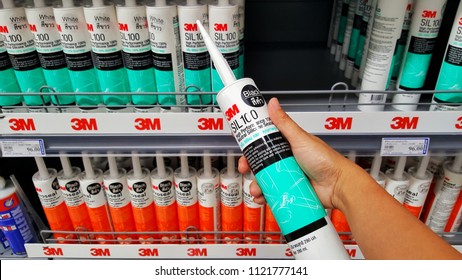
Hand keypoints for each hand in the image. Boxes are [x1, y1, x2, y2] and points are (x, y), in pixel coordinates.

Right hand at [238, 97, 371, 210]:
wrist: (338, 186)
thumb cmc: (324, 160)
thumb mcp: (300, 139)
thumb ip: (285, 123)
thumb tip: (273, 103)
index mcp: (288, 145)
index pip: (265, 142)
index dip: (252, 145)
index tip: (243, 147)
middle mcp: (286, 160)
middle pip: (261, 162)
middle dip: (250, 166)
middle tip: (245, 169)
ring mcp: (287, 176)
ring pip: (264, 179)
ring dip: (256, 184)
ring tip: (256, 189)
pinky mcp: (290, 191)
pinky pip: (273, 193)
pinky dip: (265, 196)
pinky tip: (262, 198)